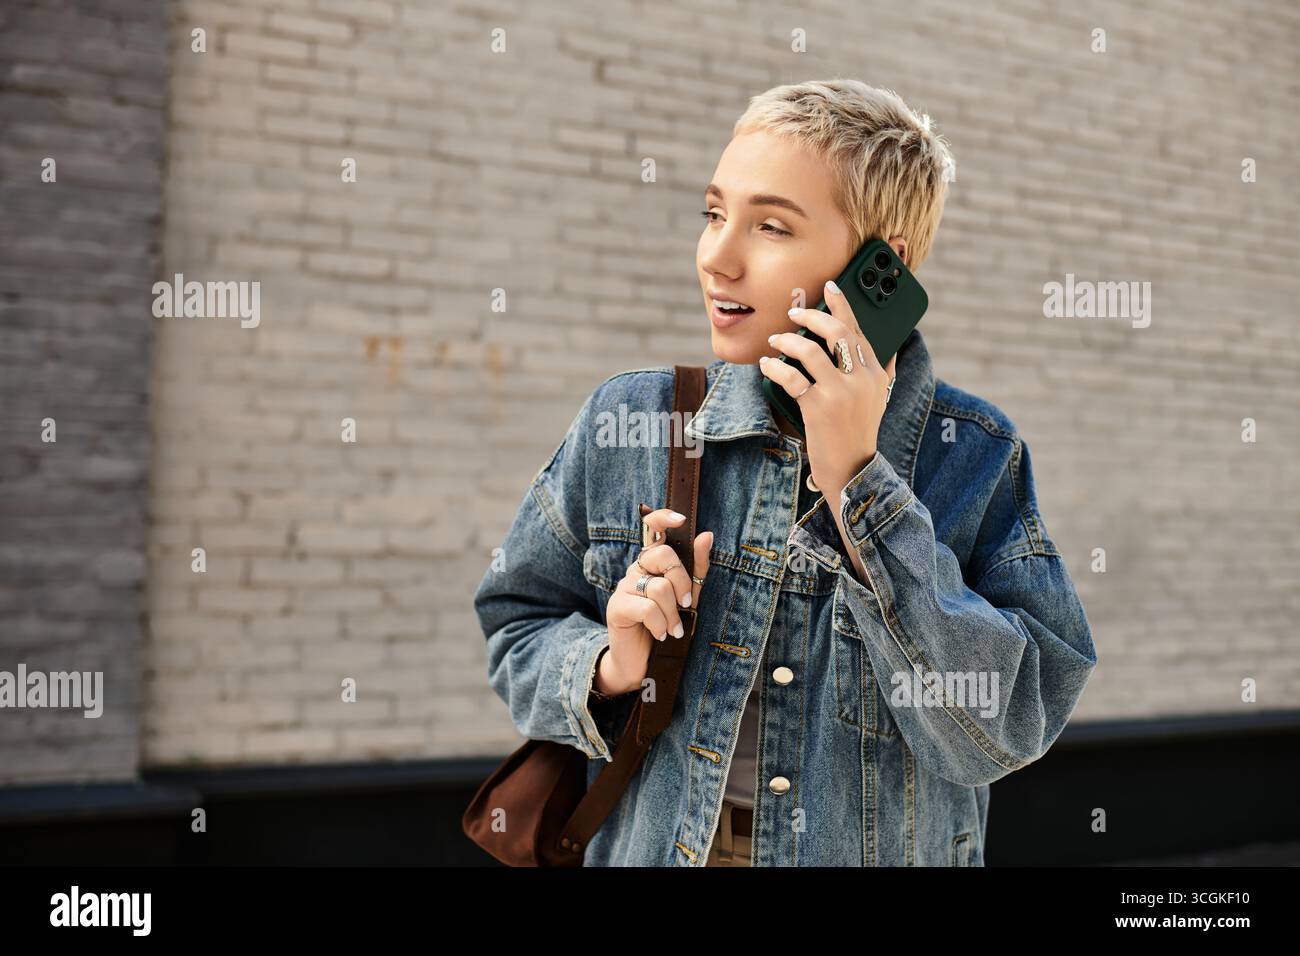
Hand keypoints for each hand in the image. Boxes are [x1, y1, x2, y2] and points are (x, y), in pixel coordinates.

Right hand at [598, 509, 712, 694]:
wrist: (641, 661)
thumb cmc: (666, 624)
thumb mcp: (687, 596)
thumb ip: (696, 569)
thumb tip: (706, 536)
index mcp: (652, 562)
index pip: (652, 528)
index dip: (664, 518)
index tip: (681, 520)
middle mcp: (636, 569)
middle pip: (663, 556)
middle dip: (682, 582)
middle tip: (686, 604)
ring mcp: (623, 587)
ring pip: (659, 587)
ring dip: (673, 614)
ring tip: (673, 629)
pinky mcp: (616, 607)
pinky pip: (647, 608)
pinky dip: (660, 624)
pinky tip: (660, 634)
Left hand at [758, 279, 897, 497]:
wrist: (852, 470)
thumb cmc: (858, 433)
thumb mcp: (879, 400)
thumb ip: (884, 373)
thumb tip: (891, 350)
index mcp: (876, 373)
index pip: (858, 330)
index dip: (842, 305)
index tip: (829, 287)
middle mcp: (862, 378)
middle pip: (836, 332)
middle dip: (811, 316)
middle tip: (793, 313)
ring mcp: (841, 393)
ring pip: (810, 351)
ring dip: (787, 341)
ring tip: (775, 341)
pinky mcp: (819, 407)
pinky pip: (792, 377)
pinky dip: (776, 367)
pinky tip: (767, 365)